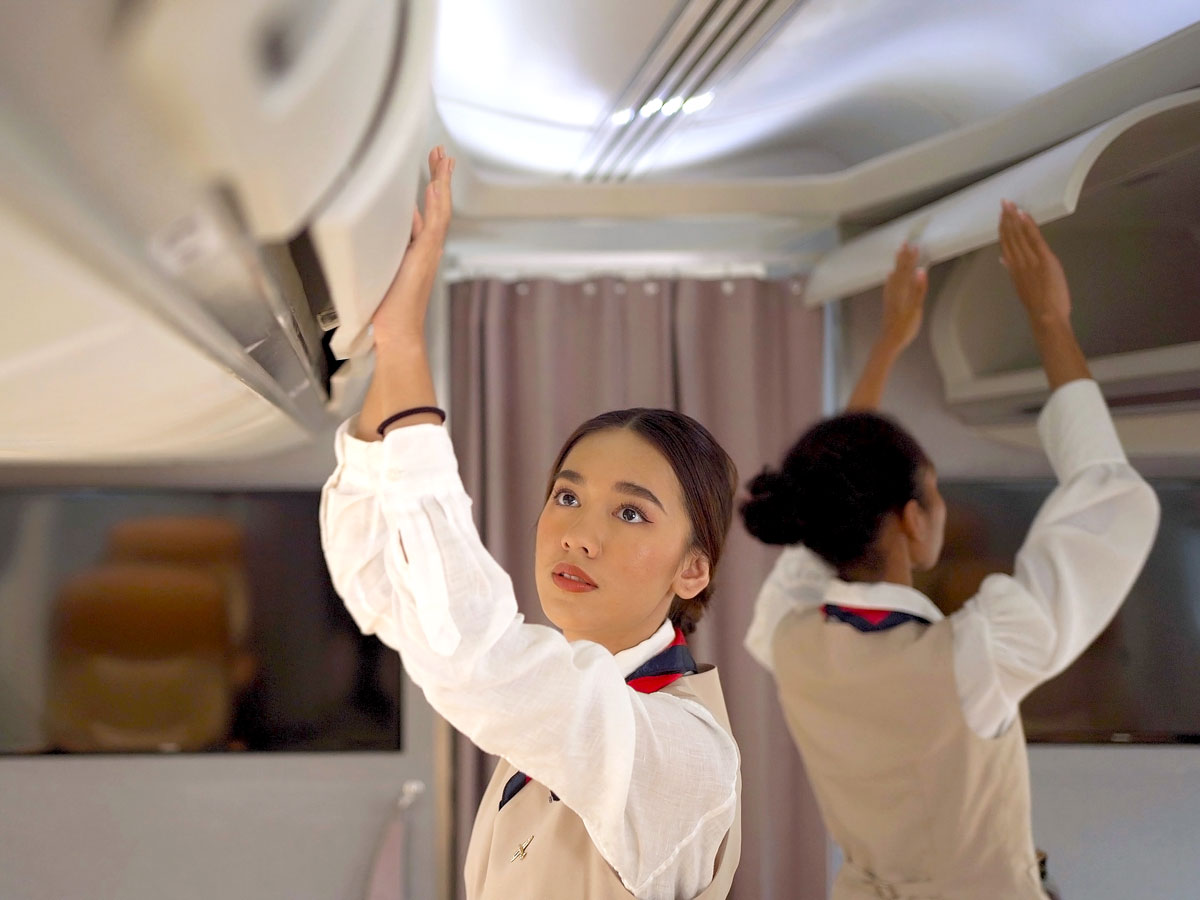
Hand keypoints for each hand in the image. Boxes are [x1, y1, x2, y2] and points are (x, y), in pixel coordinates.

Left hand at [371, 146, 454, 346]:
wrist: (397, 331)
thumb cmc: (389, 310)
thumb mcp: (383, 271)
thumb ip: (388, 249)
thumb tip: (388, 230)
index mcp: (419, 250)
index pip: (428, 212)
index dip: (430, 190)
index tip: (431, 171)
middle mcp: (428, 249)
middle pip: (439, 205)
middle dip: (439, 177)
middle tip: (441, 153)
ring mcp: (429, 252)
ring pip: (440, 209)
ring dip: (441, 183)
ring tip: (442, 159)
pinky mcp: (425, 256)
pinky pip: (434, 224)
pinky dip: (437, 204)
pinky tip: (436, 186)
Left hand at [879, 242, 926, 351]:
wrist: (890, 340)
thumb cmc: (904, 326)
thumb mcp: (915, 308)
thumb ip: (918, 289)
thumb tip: (921, 270)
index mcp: (902, 290)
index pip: (907, 269)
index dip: (911, 257)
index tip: (915, 245)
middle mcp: (894, 291)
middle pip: (899, 270)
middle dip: (903, 256)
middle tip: (905, 243)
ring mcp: (890, 297)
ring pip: (894, 276)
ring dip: (897, 264)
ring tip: (898, 253)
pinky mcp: (889, 303)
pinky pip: (889, 285)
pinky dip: (890, 278)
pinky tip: (889, 276)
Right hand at [999, 201, 1070, 324]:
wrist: (1046, 315)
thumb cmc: (1038, 305)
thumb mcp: (1022, 287)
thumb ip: (1013, 270)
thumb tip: (1003, 259)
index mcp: (1014, 269)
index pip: (1006, 244)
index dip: (1003, 229)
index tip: (1000, 216)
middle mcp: (1019, 262)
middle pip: (1010, 236)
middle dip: (1006, 218)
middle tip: (1003, 202)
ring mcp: (1030, 260)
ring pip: (1019, 235)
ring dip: (1014, 218)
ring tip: (1009, 204)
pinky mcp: (1043, 259)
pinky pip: (1034, 239)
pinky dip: (1028, 226)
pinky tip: (1023, 214)